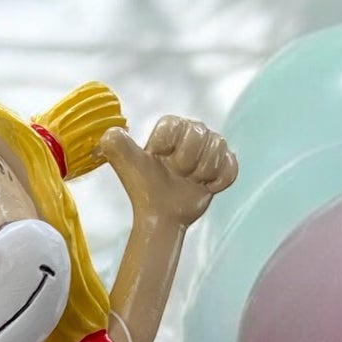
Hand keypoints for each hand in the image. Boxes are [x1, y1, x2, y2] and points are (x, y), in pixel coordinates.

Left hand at [99, 117, 237, 226]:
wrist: (162, 214)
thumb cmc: (145, 189)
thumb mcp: (128, 166)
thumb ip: (117, 147)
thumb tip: (109, 134)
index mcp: (171, 126)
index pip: (179, 126)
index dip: (171, 148)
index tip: (160, 160)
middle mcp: (193, 131)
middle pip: (201, 136)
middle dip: (187, 162)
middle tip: (177, 174)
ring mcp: (211, 147)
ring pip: (218, 150)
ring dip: (203, 172)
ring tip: (189, 181)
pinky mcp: (224, 164)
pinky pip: (231, 167)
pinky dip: (219, 181)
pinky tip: (206, 187)